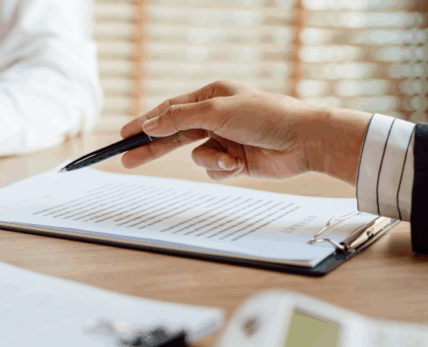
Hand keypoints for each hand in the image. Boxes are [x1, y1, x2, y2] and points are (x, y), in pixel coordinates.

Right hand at [119, 80, 371, 184]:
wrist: (304, 141)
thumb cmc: (266, 116)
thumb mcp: (217, 111)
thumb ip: (179, 118)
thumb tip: (150, 123)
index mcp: (211, 96)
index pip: (169, 110)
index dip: (145, 122)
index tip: (123, 135)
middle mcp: (216, 116)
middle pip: (174, 135)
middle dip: (153, 149)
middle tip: (127, 159)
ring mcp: (225, 140)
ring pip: (196, 157)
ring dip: (210, 160)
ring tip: (230, 159)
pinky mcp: (235, 161)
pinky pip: (213, 170)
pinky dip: (223, 169)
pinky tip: (240, 165)